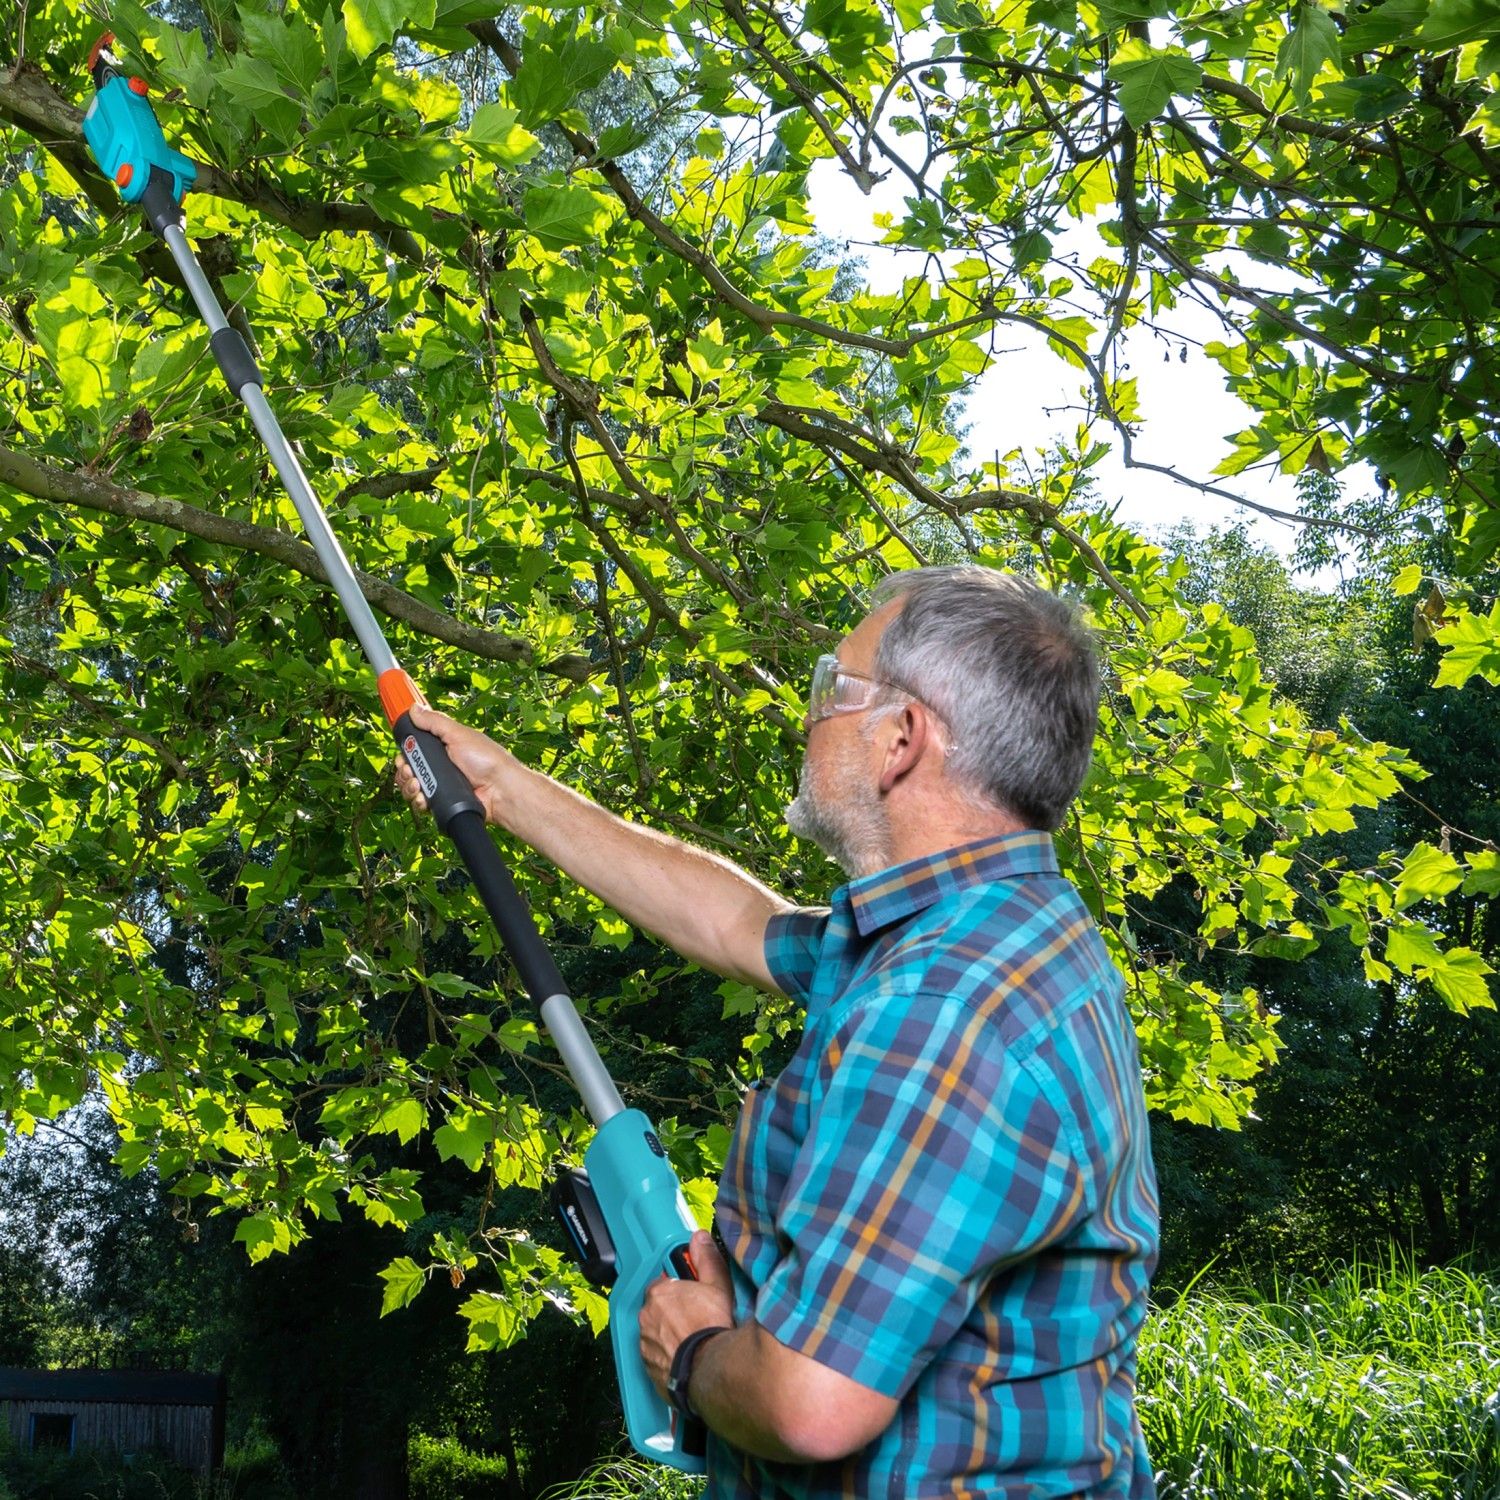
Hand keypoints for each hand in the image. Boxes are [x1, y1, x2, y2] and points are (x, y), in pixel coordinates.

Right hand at [393, 703, 516, 826]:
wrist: (500, 791)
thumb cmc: (487, 760)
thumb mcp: (459, 735)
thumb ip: (435, 722)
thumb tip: (414, 708)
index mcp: (443, 748)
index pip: (415, 748)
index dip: (406, 751)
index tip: (403, 754)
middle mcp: (440, 766)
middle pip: (408, 768)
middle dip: (404, 770)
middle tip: (410, 771)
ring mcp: (440, 785)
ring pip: (411, 786)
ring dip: (408, 786)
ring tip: (417, 786)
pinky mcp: (442, 801)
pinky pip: (420, 802)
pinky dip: (417, 801)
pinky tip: (423, 799)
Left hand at [639, 1230, 735, 1401]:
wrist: (710, 1368)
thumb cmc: (712, 1327)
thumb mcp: (717, 1285)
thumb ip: (706, 1258)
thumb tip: (700, 1238)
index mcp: (659, 1293)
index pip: (661, 1285)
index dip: (677, 1291)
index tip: (689, 1297)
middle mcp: (646, 1317)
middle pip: (656, 1309)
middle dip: (671, 1312)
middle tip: (693, 1318)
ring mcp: (645, 1344)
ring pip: (654, 1334)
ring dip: (667, 1335)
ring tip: (691, 1339)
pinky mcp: (648, 1367)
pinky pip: (655, 1357)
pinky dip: (666, 1356)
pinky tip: (685, 1357)